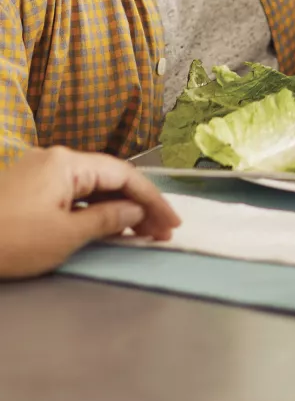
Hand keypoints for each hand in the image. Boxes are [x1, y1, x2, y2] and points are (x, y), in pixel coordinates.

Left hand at [0, 146, 179, 278]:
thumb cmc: (10, 241)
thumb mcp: (65, 236)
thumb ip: (107, 219)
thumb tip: (135, 211)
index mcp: (67, 163)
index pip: (124, 175)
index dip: (153, 200)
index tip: (172, 223)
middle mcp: (55, 159)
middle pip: (109, 176)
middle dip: (139, 203)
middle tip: (162, 232)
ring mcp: (38, 172)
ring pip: (91, 186)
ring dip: (118, 207)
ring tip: (140, 232)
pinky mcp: (25, 189)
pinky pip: (72, 194)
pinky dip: (93, 209)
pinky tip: (105, 227)